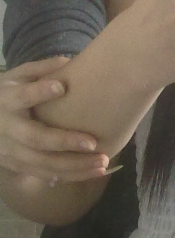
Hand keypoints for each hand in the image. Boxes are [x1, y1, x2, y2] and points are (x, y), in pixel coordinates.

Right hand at [0, 57, 108, 182]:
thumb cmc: (6, 92)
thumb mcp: (17, 76)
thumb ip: (41, 69)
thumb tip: (70, 61)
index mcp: (7, 101)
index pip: (22, 96)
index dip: (39, 92)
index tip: (61, 87)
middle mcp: (7, 129)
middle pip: (35, 139)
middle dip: (65, 142)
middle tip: (94, 144)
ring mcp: (9, 152)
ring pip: (42, 164)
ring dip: (73, 167)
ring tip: (102, 163)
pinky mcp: (16, 166)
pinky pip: (43, 174)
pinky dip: (67, 176)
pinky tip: (90, 173)